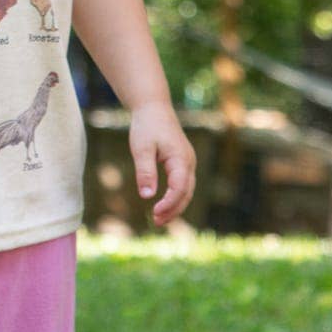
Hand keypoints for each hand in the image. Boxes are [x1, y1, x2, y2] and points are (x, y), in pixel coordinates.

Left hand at [128, 100, 195, 225]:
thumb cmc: (147, 127)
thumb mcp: (142, 149)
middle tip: (156, 222)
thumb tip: (147, 196)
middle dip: (173, 210)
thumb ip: (145, 172)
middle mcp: (189, 163)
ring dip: (175, 206)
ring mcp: (187, 163)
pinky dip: (175, 197)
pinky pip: (182, 185)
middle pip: (186, 193)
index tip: (155, 213)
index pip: (180, 187)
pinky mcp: (182, 163)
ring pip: (186, 191)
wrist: (154, 109)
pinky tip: (163, 206)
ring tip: (158, 219)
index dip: (169, 203)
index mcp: (181, 159)